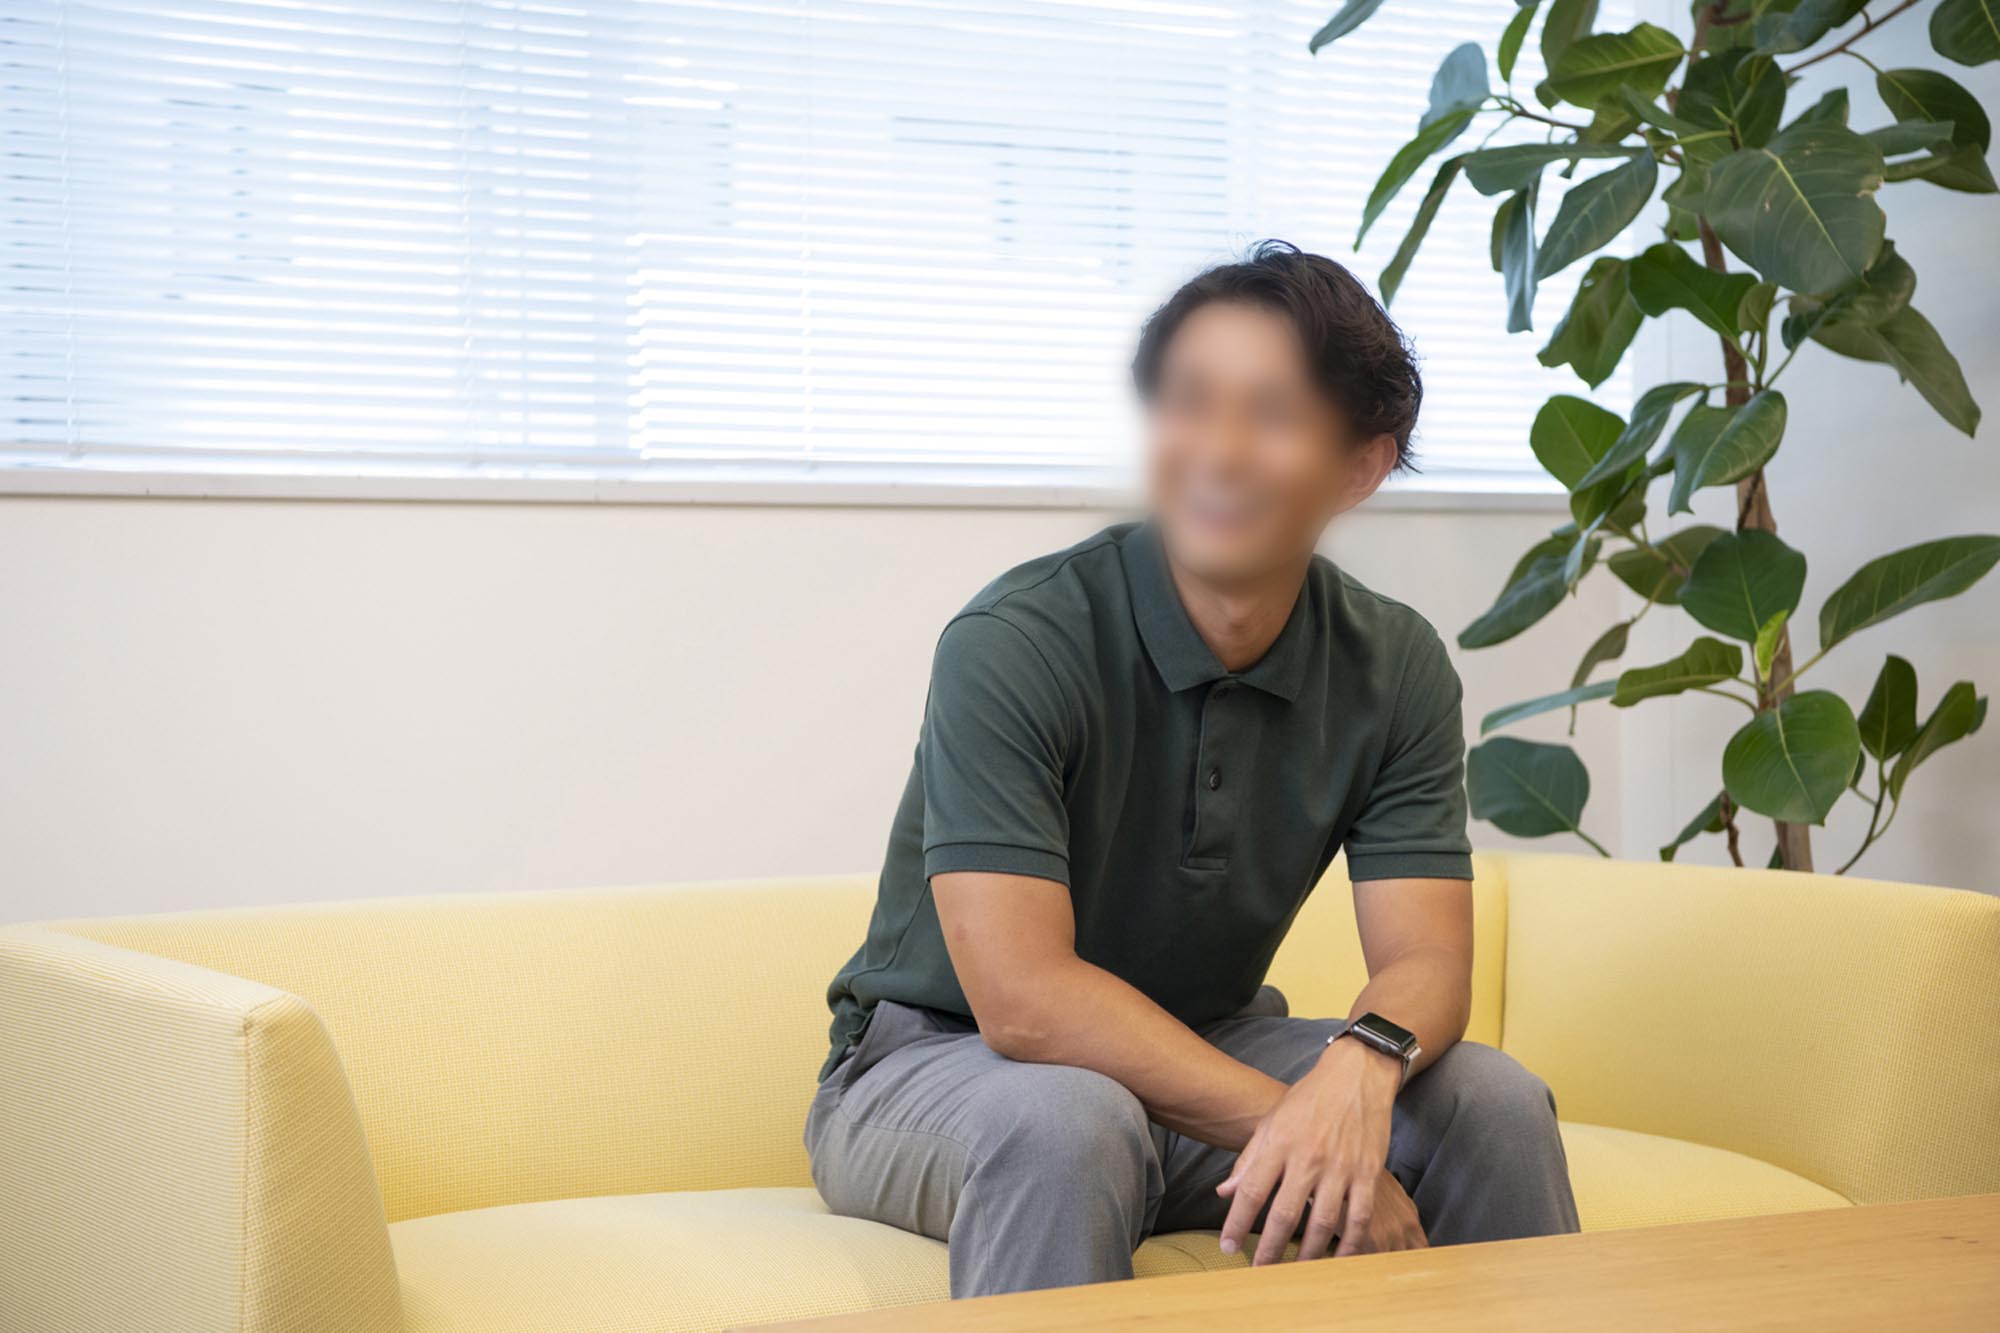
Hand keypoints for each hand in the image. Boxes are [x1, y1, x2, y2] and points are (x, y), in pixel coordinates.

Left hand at [1216, 1036, 1411, 1262]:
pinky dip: (1349, 1246)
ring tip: (1294, 1274)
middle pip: (1284, 1215)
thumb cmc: (1309, 1099)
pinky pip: (1358, 1219)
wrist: (1355, 1076)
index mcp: (1279, 1143)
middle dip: (1268, 1250)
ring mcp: (1341, 1167)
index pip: (1251, 1192)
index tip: (1227, 1247)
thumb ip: (1248, 1159)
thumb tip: (1225, 1193)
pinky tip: (1337, 1261)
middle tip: (1258, 1272)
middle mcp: (1308, 1157)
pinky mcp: (1368, 1173)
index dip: (1236, 1223)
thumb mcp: (1271, 1122)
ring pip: (1322, 1224)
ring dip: (1307, 1255)